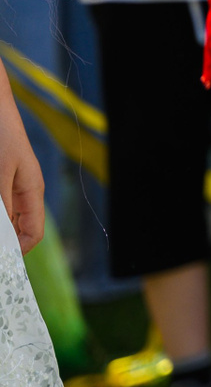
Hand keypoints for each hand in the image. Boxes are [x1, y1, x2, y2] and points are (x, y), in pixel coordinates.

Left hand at [0, 78, 43, 253]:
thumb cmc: (0, 133)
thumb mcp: (1, 173)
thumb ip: (3, 207)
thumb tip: (5, 242)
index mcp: (31, 192)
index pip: (31, 235)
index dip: (16, 253)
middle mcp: (18, 194)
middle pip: (13, 230)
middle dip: (2, 241)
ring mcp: (4, 188)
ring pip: (2, 219)